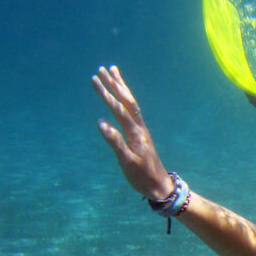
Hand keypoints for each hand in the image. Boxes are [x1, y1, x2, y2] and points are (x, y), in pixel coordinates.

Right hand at [92, 65, 172, 200]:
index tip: (95, 80)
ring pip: (131, 103)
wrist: (160, 187)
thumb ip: (115, 142)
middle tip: (102, 69)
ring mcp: (141, 130)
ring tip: (113, 72)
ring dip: (122, 88)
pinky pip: (132, 111)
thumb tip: (101, 122)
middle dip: (115, 84)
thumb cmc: (142, 177)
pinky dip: (125, 100)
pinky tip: (121, 98)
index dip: (107, 94)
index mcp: (135, 133)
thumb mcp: (127, 162)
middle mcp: (140, 128)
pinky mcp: (140, 134)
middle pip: (127, 101)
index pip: (119, 109)